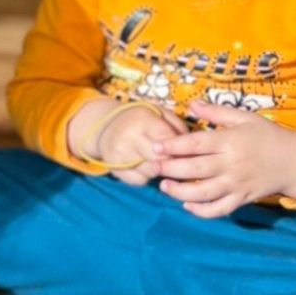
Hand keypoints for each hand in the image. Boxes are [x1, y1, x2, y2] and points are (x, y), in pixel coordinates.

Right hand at [67, 96, 184, 184]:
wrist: (105, 126)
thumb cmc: (140, 119)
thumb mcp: (160, 113)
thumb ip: (178, 126)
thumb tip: (191, 149)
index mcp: (142, 119)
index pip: (168, 141)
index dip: (180, 149)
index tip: (187, 152)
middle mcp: (128, 137)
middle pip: (160, 160)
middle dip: (172, 162)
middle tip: (177, 160)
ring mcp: (119, 155)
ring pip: (151, 173)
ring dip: (160, 170)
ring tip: (160, 162)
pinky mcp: (114, 169)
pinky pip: (139, 181)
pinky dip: (147, 177)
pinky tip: (146, 167)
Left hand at [143, 105, 295, 219]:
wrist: (294, 160)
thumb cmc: (267, 135)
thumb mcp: (244, 117)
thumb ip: (216, 113)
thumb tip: (191, 105)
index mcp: (230, 141)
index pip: (196, 143)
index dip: (174, 146)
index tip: (156, 147)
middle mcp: (232, 164)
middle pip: (195, 169)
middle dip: (170, 169)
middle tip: (153, 166)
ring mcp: (236, 184)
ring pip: (203, 193)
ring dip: (180, 192)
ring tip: (164, 186)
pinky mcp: (241, 199)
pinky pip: (219, 209)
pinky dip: (201, 211)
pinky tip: (187, 205)